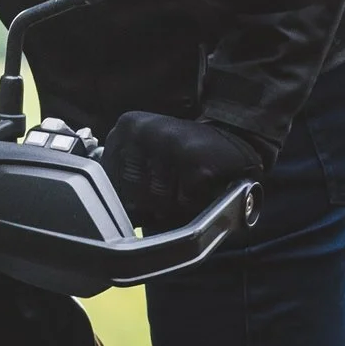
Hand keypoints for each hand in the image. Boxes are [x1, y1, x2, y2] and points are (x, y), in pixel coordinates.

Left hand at [101, 111, 264, 233]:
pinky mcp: (192, 157)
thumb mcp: (146, 164)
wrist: (234, 141)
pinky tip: (202, 185)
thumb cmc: (184, 161)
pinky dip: (195, 202)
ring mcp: (167, 141)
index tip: (150, 189)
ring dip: (176, 205)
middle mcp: (142, 130)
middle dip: (154, 204)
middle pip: (133, 195)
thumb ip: (124, 183)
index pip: (110, 185)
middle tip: (174, 187)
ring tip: (188, 185)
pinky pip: (183, 201)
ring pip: (158, 201)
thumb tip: (111, 215)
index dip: (131, 200)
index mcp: (124, 130)